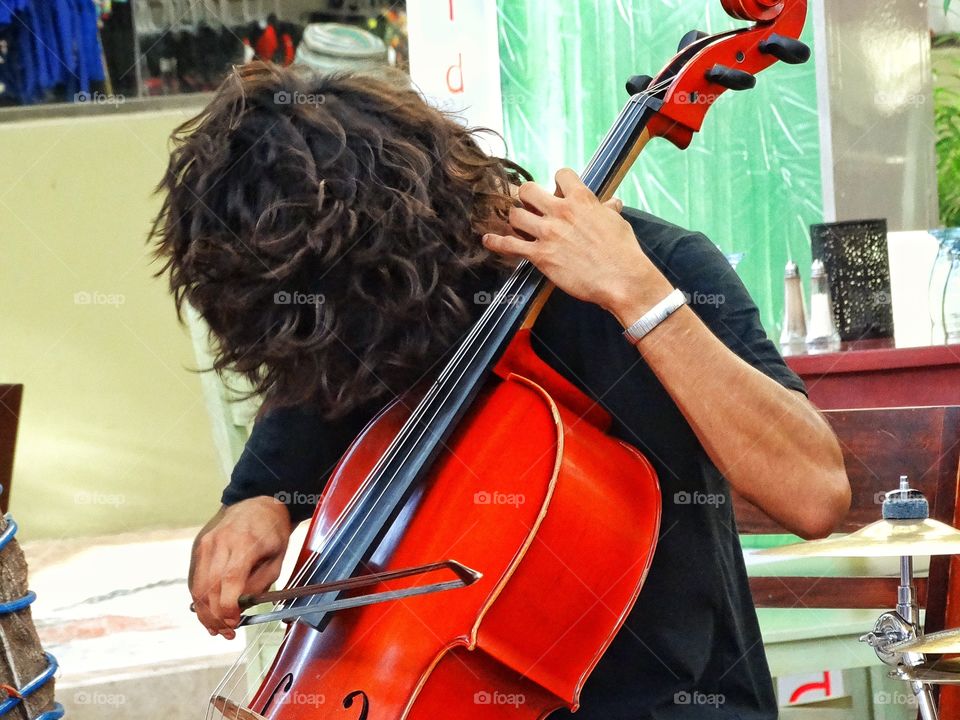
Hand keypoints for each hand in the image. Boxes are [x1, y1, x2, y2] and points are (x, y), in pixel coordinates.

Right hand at [188, 496, 292, 638]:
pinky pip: (195, 579)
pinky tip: (208, 612)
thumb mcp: (278, 557)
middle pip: (210, 588)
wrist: (257, 502)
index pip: (229, 579)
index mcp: (244, 542)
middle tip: (227, 632)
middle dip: (216, 617)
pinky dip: (200, 599)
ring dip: (204, 612)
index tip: (234, 623)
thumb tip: (241, 608)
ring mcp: (206, 544)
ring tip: (216, 628)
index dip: (228, 607)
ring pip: (198, 586)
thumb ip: (260, 584)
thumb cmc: (272, 531)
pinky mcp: (198, 547)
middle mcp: (220, 542)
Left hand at [483, 168, 671, 322]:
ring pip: (515, 215)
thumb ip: (607, 211)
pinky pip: (510, 245)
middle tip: (531, 206)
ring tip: (518, 225)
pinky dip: (496, 242)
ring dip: (516, 219)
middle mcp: (560, 212)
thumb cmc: (623, 252)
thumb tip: (612, 203)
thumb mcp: (617, 223)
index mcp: (581, 200)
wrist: (621, 278)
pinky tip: (488, 239)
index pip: (561, 174)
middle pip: (528, 190)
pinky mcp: (540, 255)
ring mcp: (547, 233)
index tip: (557, 189)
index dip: (558, 181)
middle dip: (527, 197)